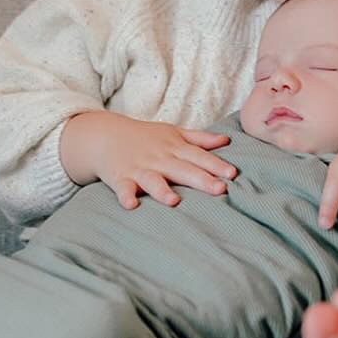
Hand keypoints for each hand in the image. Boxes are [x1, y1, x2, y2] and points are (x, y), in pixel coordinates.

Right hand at [60, 111, 236, 209]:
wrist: (104, 135)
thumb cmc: (144, 137)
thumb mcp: (172, 133)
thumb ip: (199, 139)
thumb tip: (225, 141)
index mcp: (174, 148)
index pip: (198, 156)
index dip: (216, 165)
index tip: (232, 174)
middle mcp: (159, 158)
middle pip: (182, 170)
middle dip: (200, 180)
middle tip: (219, 189)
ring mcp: (139, 169)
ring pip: (153, 180)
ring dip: (162, 190)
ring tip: (174, 201)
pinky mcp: (120, 178)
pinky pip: (123, 189)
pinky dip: (125, 196)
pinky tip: (131, 204)